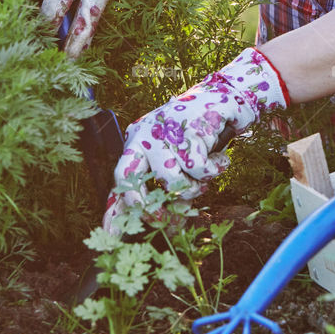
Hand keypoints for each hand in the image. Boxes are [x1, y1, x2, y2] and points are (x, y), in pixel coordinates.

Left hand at [102, 47, 289, 232]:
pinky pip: (201, 170)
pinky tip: (220, 158)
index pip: (120, 178)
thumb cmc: (196, 133)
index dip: (115, 210)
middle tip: (166, 218)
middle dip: (147, 206)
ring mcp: (165, 132)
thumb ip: (162, 182)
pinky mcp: (189, 131)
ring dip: (195, 187)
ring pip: (173, 182)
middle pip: (130, 178)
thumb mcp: (174, 155)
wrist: (224, 97)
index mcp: (138, 141)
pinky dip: (216, 169)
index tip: (111, 236)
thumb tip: (157, 220)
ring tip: (205, 176)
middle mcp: (145, 135)